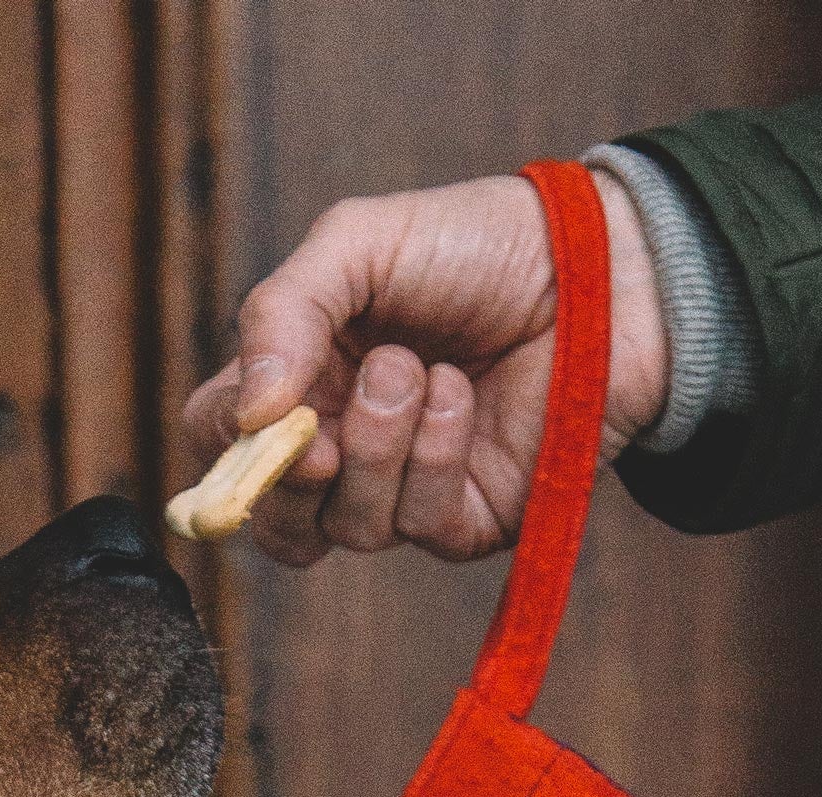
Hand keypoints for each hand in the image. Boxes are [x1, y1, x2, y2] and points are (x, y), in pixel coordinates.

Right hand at [180, 170, 668, 566]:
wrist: (598, 269)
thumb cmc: (476, 247)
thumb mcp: (359, 245)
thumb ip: (284, 311)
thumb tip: (247, 414)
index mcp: (303, 381)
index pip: (224, 446)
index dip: (228, 452)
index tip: (260, 419)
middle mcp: (343, 448)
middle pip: (276, 521)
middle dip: (291, 480)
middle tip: (317, 431)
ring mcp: (403, 492)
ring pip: (348, 527)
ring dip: (375, 444)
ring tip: (418, 370)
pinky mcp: (464, 522)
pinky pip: (418, 526)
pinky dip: (433, 455)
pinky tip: (461, 396)